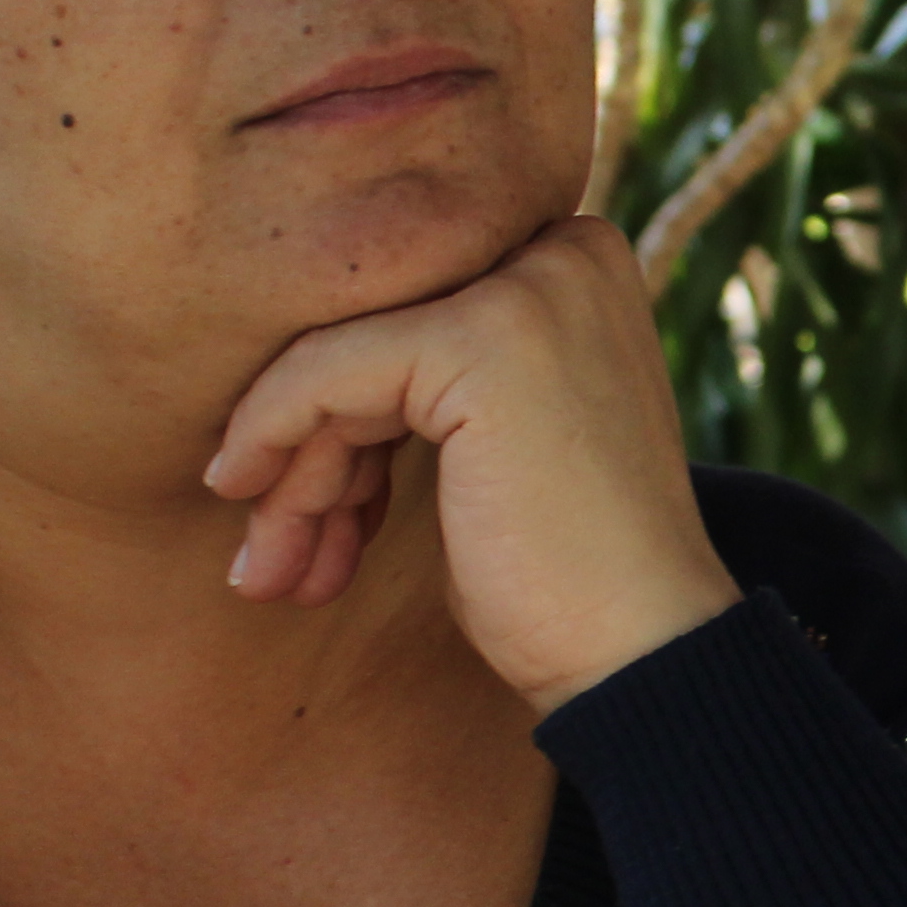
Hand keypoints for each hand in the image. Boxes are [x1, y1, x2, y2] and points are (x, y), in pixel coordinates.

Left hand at [203, 214, 737, 709]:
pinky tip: (264, 540)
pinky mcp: (485, 338)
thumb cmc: (563, 575)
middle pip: (368, 327)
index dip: (341, 413)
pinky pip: (326, 375)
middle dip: (307, 449)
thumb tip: (269, 374)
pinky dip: (273, 447)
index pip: (403, 310)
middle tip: (270, 560)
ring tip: (269, 575)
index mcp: (574, 260)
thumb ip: (421, 380)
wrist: (642, 656)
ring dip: (289, 475)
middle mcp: (563, 250)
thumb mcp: (492, 445)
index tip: (302, 509)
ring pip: (337, 354)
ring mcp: (529, 287)